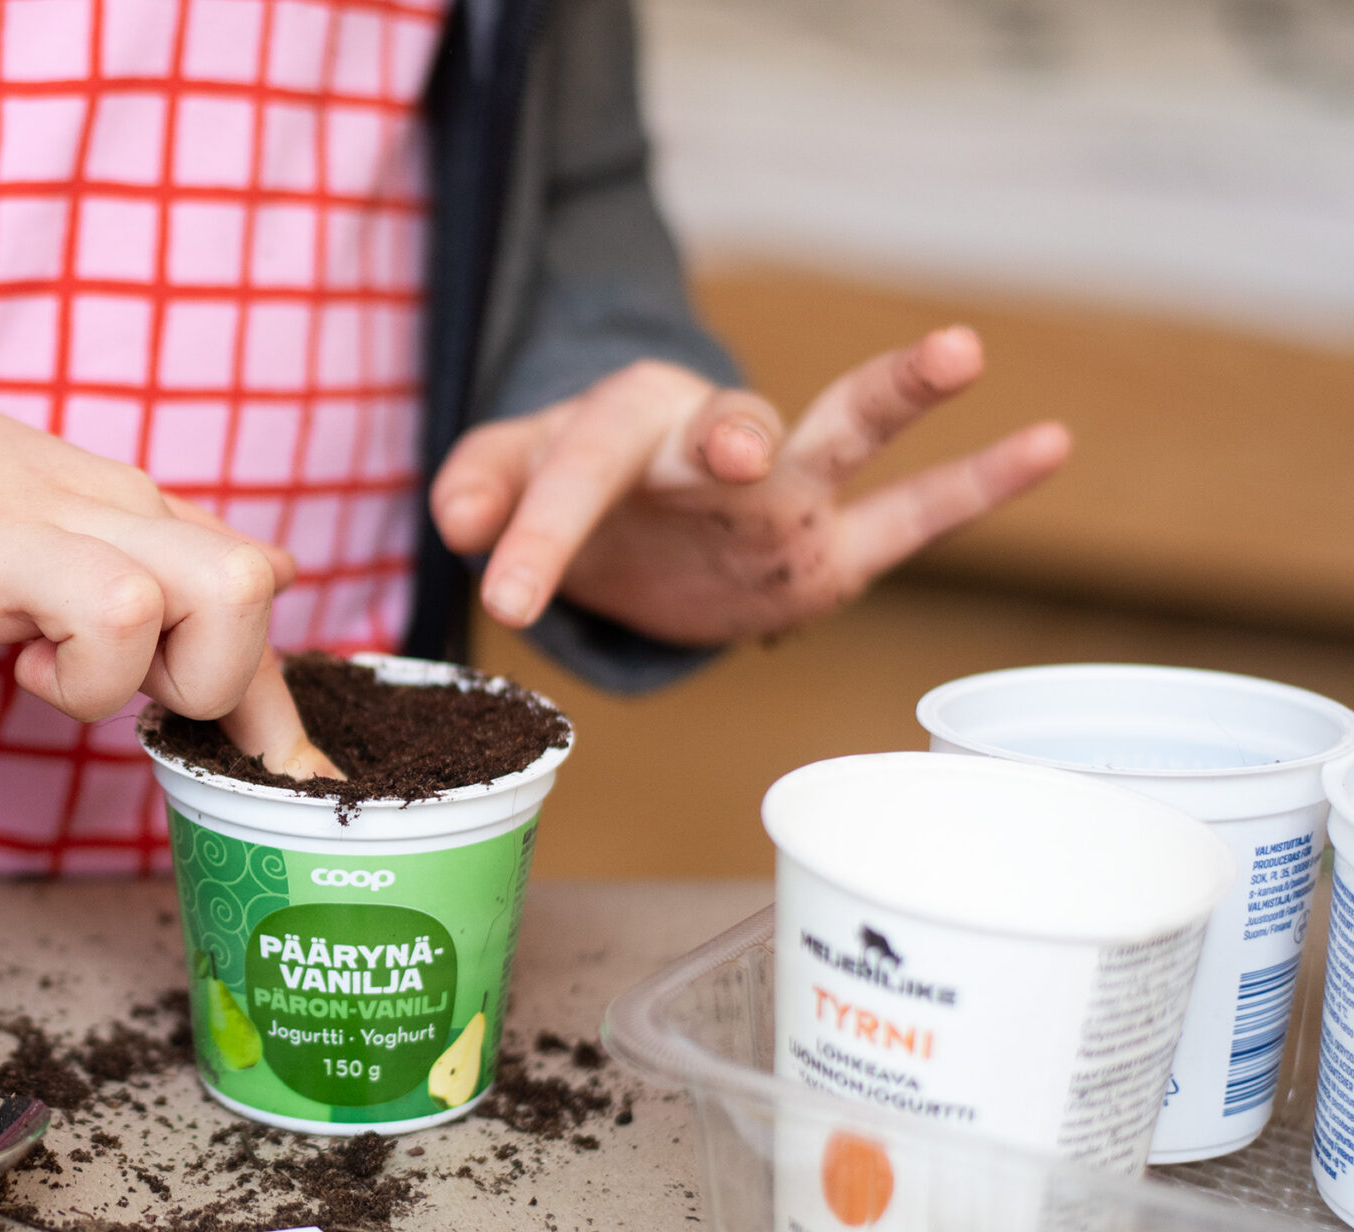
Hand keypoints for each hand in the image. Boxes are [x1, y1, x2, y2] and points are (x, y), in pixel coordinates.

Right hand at [0, 312, 298, 762]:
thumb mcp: (79, 512)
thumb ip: (175, 555)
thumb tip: (286, 577)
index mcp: (130, 508)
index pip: (255, 591)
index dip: (274, 707)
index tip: (281, 778)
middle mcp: (79, 513)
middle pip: (235, 587)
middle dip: (201, 679)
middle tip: (124, 687)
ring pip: (122, 612)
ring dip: (85, 691)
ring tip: (29, 670)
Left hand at [428, 328, 1072, 646]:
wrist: (625, 532)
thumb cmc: (566, 496)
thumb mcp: (506, 484)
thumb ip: (479, 486)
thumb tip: (459, 518)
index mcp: (621, 424)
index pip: (579, 466)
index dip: (540, 531)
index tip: (511, 601)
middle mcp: (712, 441)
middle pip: (719, 429)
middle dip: (728, 441)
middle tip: (741, 452)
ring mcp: (786, 492)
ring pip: (841, 430)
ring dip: (894, 394)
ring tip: (956, 351)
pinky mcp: (831, 548)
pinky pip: (912, 514)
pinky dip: (980, 484)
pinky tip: (1051, 441)